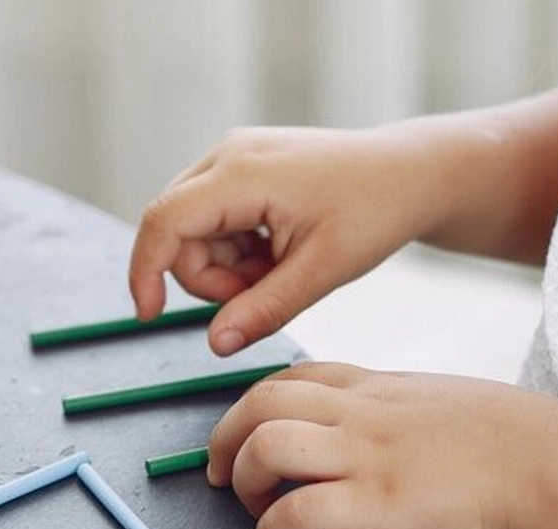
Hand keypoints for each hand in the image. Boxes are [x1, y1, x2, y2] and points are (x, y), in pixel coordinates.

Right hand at [128, 126, 448, 355]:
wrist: (411, 173)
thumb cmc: (376, 210)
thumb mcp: (322, 270)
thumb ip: (264, 308)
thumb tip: (215, 344)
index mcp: (242, 172)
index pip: (164, 222)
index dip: (146, 272)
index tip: (149, 316)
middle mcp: (227, 154)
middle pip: (175, 230)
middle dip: (208, 277)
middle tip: (263, 294)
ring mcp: (233, 155)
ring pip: (193, 229)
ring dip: (225, 265)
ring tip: (279, 270)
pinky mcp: (242, 165)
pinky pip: (212, 218)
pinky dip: (236, 248)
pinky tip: (277, 251)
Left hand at [206, 362, 557, 528]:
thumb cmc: (521, 442)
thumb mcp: (448, 402)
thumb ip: (403, 412)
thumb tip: (384, 432)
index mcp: (382, 388)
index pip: (296, 377)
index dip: (255, 404)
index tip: (245, 431)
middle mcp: (365, 415)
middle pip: (261, 402)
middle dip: (224, 438)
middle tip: (218, 473)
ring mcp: (370, 457)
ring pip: (267, 446)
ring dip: (242, 480)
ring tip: (250, 510)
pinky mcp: (380, 506)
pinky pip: (298, 512)